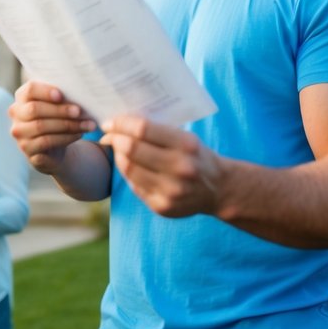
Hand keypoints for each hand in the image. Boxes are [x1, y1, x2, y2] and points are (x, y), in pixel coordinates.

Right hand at [9, 81, 96, 173]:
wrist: (55, 145)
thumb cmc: (57, 118)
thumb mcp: (58, 105)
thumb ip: (62, 97)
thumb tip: (79, 93)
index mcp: (23, 97)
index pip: (30, 90)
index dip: (45, 91)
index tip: (61, 95)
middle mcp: (16, 114)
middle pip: (34, 109)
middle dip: (60, 110)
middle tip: (79, 111)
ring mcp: (19, 133)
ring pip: (40, 126)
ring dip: (67, 125)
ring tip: (86, 125)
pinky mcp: (27, 149)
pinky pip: (46, 142)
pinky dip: (65, 137)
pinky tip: (78, 134)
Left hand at [100, 115, 222, 218]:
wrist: (219, 189)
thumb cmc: (196, 156)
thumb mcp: (186, 138)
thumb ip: (158, 132)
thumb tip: (120, 124)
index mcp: (187, 145)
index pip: (143, 129)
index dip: (121, 124)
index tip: (110, 122)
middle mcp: (180, 168)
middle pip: (131, 149)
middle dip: (114, 138)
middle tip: (108, 134)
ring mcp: (170, 190)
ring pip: (128, 168)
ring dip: (118, 155)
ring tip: (117, 149)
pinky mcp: (162, 206)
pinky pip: (134, 185)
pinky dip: (127, 172)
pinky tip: (129, 165)